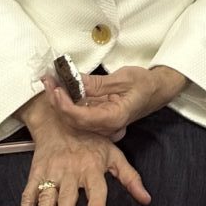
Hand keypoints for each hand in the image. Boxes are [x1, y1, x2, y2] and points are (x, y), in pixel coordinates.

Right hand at [18, 123, 149, 205]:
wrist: (59, 118)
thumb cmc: (89, 140)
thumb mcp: (113, 153)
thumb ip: (129, 177)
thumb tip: (146, 198)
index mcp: (92, 167)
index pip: (96, 190)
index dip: (95, 205)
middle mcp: (71, 171)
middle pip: (68, 200)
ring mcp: (52, 173)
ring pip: (47, 200)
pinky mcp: (36, 173)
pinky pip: (28, 194)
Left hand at [45, 65, 184, 137]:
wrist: (157, 90)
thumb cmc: (144, 84)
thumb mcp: (122, 78)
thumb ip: (96, 83)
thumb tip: (74, 80)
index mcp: (114, 118)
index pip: (82, 117)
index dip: (65, 105)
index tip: (55, 89)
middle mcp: (107, 127)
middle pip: (75, 120)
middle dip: (58, 101)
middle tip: (47, 81)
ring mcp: (103, 126)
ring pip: (75, 118)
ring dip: (61, 101)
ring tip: (51, 82)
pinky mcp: (100, 120)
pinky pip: (81, 114)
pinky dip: (70, 102)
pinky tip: (61, 90)